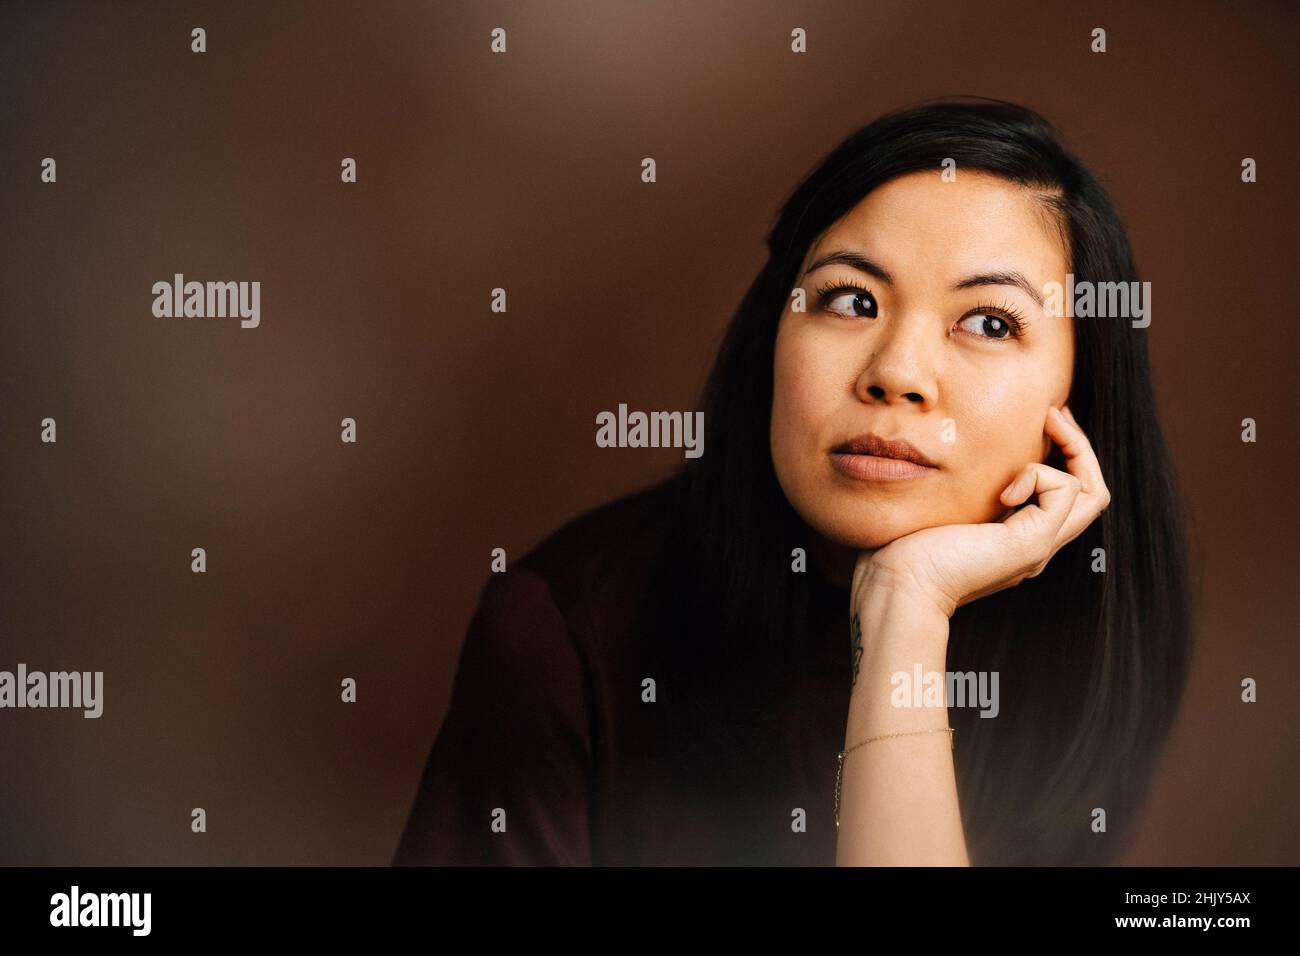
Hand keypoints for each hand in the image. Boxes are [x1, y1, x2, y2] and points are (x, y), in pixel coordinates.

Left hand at [851, 405, 1111, 620]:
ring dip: (1073, 450)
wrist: (899, 584)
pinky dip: (1040, 474)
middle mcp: (1037, 543)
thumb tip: (971, 455)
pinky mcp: (1031, 544)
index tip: (1045, 421)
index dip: (1066, 456)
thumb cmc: (907, 547)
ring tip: (1046, 426)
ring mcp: (1038, 546)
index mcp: (1018, 536)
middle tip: (1057, 413)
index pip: (1068, 496)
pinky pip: (1065, 492)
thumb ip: (970, 488)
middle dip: (1081, 448)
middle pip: (1093, 494)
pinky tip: (1004, 490)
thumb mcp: (949, 507)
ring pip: (1092, 493)